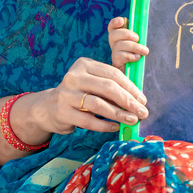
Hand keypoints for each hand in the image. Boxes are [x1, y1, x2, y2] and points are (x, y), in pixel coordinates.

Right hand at [34, 17, 149, 135]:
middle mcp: (74, 77)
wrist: (49, 107)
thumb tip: (138, 99)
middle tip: (142, 112)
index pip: (113, 74)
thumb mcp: (93, 83)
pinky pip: (88, 120)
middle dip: (128, 101)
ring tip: (132, 120)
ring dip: (119, 114)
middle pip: (107, 88)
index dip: (131, 87)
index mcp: (84, 64)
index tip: (143, 99)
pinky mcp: (62, 112)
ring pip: (98, 104)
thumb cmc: (79, 94)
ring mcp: (66, 94)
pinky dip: (104, 125)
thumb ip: (112, 86)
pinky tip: (115, 127)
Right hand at [108, 17, 148, 67]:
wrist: (139, 77)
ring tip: (145, 51)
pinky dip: (130, 55)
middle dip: (125, 34)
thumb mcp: (141, 45)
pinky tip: (137, 58)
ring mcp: (114, 55)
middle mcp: (115, 46)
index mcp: (120, 39)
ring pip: (118, 45)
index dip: (115, 23)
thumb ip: (138, 38)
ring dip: (133, 46)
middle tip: (137, 38)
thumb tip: (140, 32)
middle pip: (113, 35)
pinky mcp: (116, 65)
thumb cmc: (144, 59)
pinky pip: (119, 56)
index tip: (121, 20)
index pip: (112, 28)